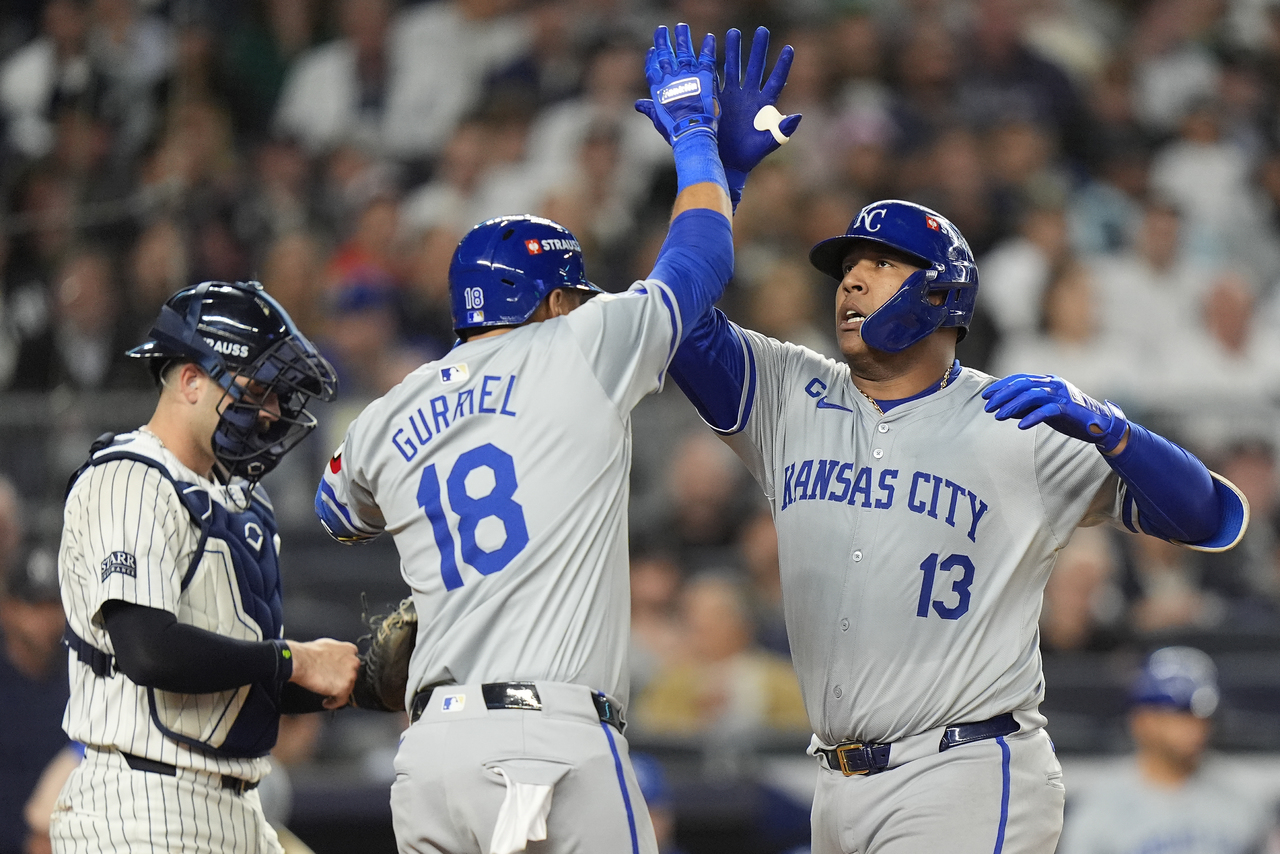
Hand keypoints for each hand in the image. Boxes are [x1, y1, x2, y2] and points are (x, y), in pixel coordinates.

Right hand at [287, 638, 358, 708]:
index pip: (352, 663)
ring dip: (338, 692)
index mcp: (350, 650)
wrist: (301, 661)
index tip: (338, 674)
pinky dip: (333, 703)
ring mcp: (350, 675)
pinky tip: (326, 702)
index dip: (343, 670)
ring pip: (348, 688)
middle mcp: (353, 662)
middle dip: (342, 680)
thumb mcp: (328, 644)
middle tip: (330, 684)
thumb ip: (337, 651)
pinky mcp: (344, 688)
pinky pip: (341, 701)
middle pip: (351, 676)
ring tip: (326, 694)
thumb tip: (334, 658)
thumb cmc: (308, 653)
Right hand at [634, 23, 718, 142]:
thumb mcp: (658, 120)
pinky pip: (706, 57)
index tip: (652, 49)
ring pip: (684, 51)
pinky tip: (709, 37)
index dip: (652, 58)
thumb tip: (637, 104)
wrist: (692, 131)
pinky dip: (708, 46)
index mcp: (659, 88)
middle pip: (666, 55)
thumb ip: (649, 108)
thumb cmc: (674, 130)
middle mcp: (671, 78)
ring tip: (682, 27)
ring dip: (683, 38)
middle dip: (663, 41)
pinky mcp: (705, 76)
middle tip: (662, 29)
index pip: (652, 68)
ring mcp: (688, 75)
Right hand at [716, 27, 800, 174]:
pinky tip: (711, 51)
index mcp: (764, 105)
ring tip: (733, 32)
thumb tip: (797, 116)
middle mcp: (749, 97)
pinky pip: (716, 80)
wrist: (728, 164)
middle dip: (758, 49)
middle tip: (761, 30)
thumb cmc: (750, 157)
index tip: (789, 48)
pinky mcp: (717, 101)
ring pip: (734, 68)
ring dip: (735, 51)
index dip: (782, 65)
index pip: (776, 80)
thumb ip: (782, 130)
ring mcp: (733, 97)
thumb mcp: (768, 143)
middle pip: (755, 67)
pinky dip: (714, 66)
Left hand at [982, 373, 1128, 453]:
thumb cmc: (1070, 417)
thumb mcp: (1045, 409)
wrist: (1099, 425)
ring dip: (1012, 406)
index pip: (1019, 379)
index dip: (1001, 386)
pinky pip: (1047, 411)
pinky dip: (1032, 417)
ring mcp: (1061, 395)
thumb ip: (1028, 406)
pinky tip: (1021, 426)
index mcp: (1048, 381)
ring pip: (1032, 395)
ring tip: (998, 416)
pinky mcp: (1068, 408)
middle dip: (1002, 395)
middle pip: (1022, 385)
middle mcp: (1054, 384)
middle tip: (988, 407)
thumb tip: (1006, 409)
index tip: (986, 396)